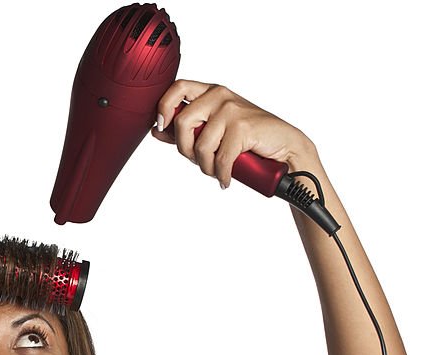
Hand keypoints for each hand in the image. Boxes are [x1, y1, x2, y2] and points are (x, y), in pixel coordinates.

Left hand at [150, 80, 317, 188]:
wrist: (284, 146)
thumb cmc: (249, 138)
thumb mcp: (214, 130)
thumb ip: (188, 129)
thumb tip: (157, 130)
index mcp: (211, 92)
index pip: (177, 87)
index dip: (164, 107)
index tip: (162, 126)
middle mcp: (220, 96)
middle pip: (182, 122)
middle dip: (186, 149)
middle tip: (198, 160)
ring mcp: (232, 109)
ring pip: (200, 145)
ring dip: (206, 167)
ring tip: (217, 170)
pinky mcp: (243, 126)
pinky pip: (220, 158)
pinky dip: (221, 174)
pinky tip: (226, 179)